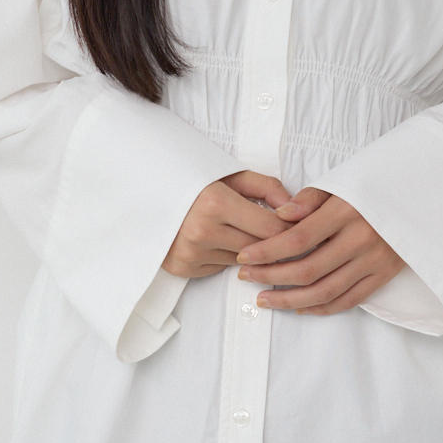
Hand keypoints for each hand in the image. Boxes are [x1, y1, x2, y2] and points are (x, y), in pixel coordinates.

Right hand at [161, 171, 293, 278]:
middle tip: (279, 232)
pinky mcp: (182, 267)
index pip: (271, 228)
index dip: (290, 228)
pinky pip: (221, 268)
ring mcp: (190, 253)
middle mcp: (202, 231)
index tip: (297, 225)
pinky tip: (219, 239)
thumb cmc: (193, 180)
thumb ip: (268, 188)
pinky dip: (226, 256)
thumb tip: (295, 210)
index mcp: (215, 203)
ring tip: (242, 230)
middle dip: (274, 242)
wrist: (145, 192)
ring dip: (249, 250)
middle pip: (260, 249)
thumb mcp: (231, 175)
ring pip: (243, 261)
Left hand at [235, 187, 404, 314]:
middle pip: (307, 269)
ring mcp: (375, 260)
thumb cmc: (373, 185)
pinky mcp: (385, 275)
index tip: (244, 256)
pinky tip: (299, 307)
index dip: (267, 251)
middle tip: (247, 277)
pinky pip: (349, 300)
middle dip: (271, 277)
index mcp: (347, 210)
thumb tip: (279, 216)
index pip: (298, 239)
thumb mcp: (342, 181)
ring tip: (265, 299)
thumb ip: (309, 199)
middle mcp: (362, 239)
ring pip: (325, 291)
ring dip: (290, 300)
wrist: (419, 195)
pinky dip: (321, 308)